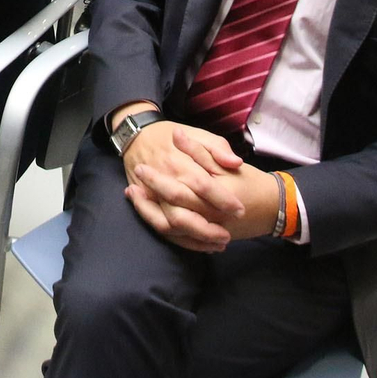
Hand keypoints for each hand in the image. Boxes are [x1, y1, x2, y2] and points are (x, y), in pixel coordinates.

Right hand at [120, 120, 244, 251]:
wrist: (137, 138)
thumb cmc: (171, 136)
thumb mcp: (198, 133)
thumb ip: (218, 148)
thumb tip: (236, 163)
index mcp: (178, 163)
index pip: (202, 185)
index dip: (222, 199)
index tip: (239, 210)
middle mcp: (163, 182)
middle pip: (183, 213)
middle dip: (207, 228)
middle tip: (228, 234)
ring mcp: (152, 196)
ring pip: (171, 226)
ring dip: (195, 239)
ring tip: (219, 243)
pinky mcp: (147, 204)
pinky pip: (161, 228)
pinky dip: (182, 240)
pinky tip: (202, 244)